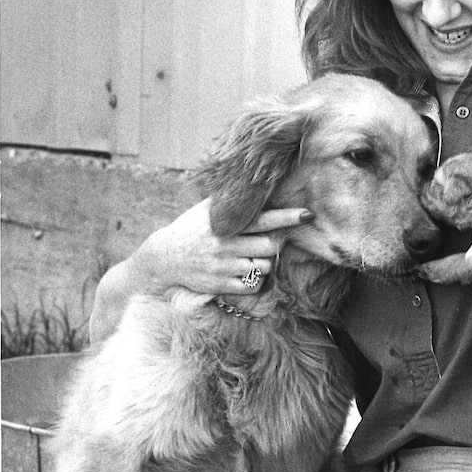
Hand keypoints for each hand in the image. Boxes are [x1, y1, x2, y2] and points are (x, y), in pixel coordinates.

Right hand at [135, 199, 314, 298]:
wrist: (163, 258)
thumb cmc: (192, 230)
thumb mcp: (207, 210)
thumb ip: (232, 203)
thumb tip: (259, 185)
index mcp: (226, 223)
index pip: (264, 218)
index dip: (288, 217)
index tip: (308, 214)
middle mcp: (226, 244)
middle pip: (270, 246)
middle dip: (273, 245)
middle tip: (263, 243)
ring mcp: (224, 266)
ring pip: (264, 267)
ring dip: (263, 263)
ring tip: (247, 258)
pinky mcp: (221, 286)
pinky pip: (253, 286)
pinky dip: (253, 281)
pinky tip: (241, 272)